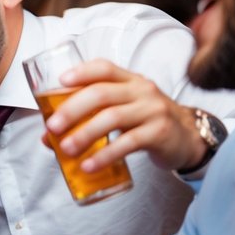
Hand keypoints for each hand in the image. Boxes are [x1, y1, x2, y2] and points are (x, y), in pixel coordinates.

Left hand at [45, 60, 206, 171]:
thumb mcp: (122, 111)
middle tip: (52, 127)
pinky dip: (105, 155)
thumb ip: (88, 117)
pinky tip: (89, 166)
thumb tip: (47, 137)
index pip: (104, 68)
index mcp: (129, 80)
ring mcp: (152, 110)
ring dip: (84, 134)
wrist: (187, 137)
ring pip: (112, 118)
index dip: (82, 72)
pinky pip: (128, 143)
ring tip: (66, 149)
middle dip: (72, 110)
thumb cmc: (144, 121)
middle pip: (102, 94)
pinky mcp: (159, 133)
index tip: (60, 81)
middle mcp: (142, 90)